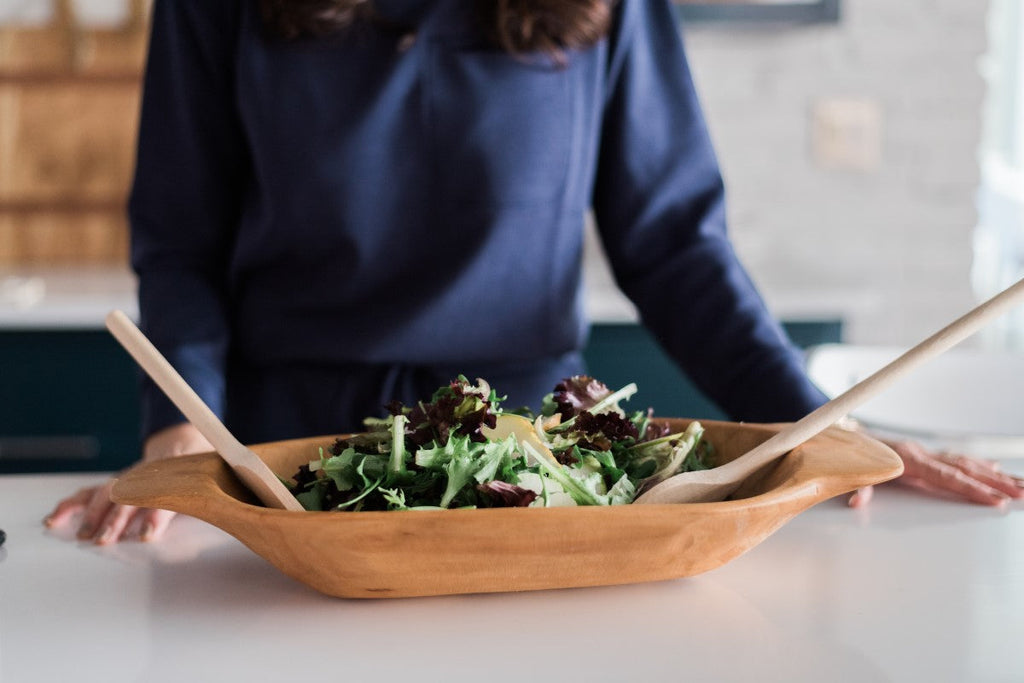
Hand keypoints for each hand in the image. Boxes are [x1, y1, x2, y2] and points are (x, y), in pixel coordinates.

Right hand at [44, 423, 212, 543]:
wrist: (184, 441)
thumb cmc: (198, 465)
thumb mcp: (212, 478)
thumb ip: (212, 498)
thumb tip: (225, 516)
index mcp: (175, 475)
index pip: (164, 497)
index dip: (155, 516)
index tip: (147, 535)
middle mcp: (147, 476)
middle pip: (128, 496)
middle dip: (116, 519)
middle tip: (106, 540)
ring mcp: (130, 479)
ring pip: (106, 493)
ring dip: (92, 515)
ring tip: (84, 537)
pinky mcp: (118, 484)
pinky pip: (90, 492)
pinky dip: (71, 505)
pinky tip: (55, 519)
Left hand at [848, 438, 1023, 508]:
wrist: (849, 435)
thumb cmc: (855, 455)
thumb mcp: (855, 472)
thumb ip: (859, 487)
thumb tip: (855, 503)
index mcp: (909, 459)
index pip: (948, 477)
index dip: (972, 489)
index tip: (996, 500)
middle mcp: (924, 453)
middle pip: (966, 470)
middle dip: (996, 483)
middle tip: (1022, 494)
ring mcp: (927, 453)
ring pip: (967, 463)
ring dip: (994, 475)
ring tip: (1020, 485)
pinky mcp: (928, 454)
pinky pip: (958, 460)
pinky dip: (978, 465)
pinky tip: (996, 470)